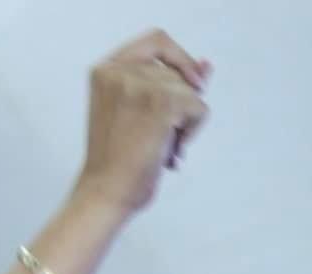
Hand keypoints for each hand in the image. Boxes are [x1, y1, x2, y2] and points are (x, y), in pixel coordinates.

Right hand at [75, 29, 210, 214]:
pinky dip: (192, 133)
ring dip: (184, 125)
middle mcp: (120, 71)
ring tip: (158, 148)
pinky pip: (199, 108)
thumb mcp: (140, 116)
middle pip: (177, 73)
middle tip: (157, 140)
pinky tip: (169, 153)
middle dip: (179, 107)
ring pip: (191, 92)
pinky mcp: (161, 104)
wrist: (105, 193)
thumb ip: (170, 87)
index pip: (157, 41)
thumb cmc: (119, 164)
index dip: (181, 59)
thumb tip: (206, 67)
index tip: (193, 84)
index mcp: (106, 69)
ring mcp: (140, 85)